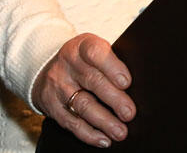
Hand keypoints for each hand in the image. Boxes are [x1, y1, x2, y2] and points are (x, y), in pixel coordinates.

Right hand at [32, 33, 134, 147]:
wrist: (46, 67)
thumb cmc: (83, 59)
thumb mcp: (94, 48)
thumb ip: (112, 60)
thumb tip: (140, 83)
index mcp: (81, 46)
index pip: (95, 53)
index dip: (112, 67)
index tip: (127, 82)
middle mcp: (68, 65)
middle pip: (93, 82)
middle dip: (114, 99)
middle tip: (129, 113)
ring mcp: (58, 86)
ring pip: (82, 105)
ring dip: (104, 121)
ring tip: (120, 132)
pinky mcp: (51, 106)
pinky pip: (71, 122)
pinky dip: (88, 133)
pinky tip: (103, 139)